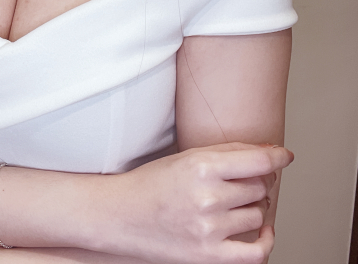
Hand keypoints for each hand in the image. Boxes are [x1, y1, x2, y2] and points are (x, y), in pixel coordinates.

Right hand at [92, 142, 292, 263]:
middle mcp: (208, 198)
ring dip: (254, 207)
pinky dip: (267, 240)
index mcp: (201, 166)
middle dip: (256, 181)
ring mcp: (210, 229)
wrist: (122, 215)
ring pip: (259, 215)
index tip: (284, 156)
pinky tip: (262, 230)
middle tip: (240, 180)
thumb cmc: (152, 183)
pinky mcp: (209, 255)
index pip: (259, 162)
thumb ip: (229, 153)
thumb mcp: (187, 157)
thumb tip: (272, 153)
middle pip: (260, 187)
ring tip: (234, 202)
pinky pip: (257, 252)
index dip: (278, 158)